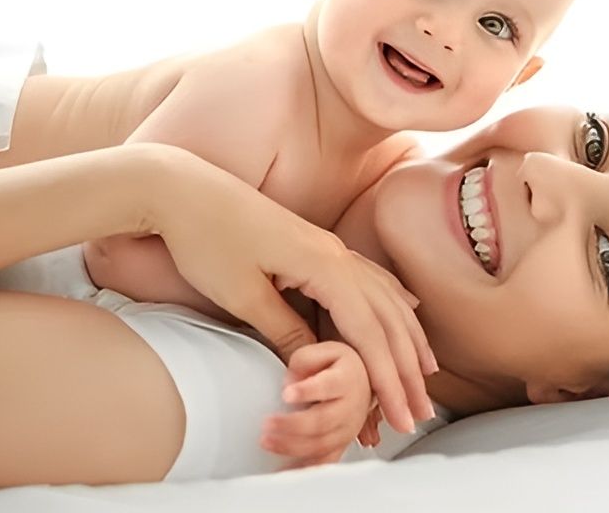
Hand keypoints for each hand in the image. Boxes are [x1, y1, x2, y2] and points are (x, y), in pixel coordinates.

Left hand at [150, 149, 437, 435]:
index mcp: (324, 265)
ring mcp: (328, 246)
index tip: (401, 419)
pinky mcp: (315, 244)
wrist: (182, 189)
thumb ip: (285, 330)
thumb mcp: (243, 294)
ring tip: (425, 372)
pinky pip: (370, 278)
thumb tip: (315, 366)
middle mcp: (336, 254)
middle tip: (419, 412)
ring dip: (407, 337)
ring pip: (384, 297)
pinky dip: (393, 301)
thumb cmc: (206, 240)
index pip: (369, 333)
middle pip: (387, 317)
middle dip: (406, 368)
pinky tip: (408, 309)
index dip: (388, 380)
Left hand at [260, 341, 373, 467]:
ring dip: (292, 446)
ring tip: (268, 441)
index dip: (307, 391)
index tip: (287, 394)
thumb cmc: (340, 367)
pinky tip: (285, 470)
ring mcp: (347, 429)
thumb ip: (304, 360)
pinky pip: (324, 462)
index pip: (328, 386)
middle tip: (268, 423)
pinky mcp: (341, 445)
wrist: (363, 383)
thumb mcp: (325, 351)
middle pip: (323, 420)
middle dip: (292, 425)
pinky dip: (304, 469)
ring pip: (321, 444)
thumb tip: (290, 382)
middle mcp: (350, 407)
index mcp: (346, 379)